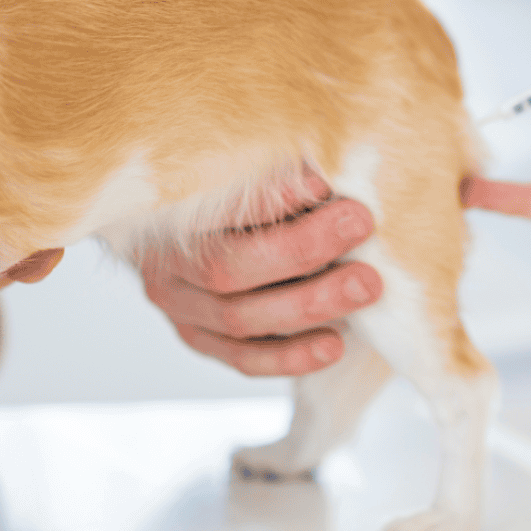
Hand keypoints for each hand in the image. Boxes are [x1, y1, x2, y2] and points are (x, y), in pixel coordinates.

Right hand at [141, 172, 381, 374]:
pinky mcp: (203, 343)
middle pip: (227, 266)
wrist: (188, 240)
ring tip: (366, 284)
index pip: (213, 206)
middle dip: (301, 247)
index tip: (323, 182)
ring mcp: (181, 312)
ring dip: (310, 303)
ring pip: (240, 318)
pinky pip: (245, 359)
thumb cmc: (225, 200)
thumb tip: (326, 171)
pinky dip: (292, 356)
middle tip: (359, 224)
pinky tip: (335, 344)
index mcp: (164, 216)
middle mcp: (164, 268)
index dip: (269, 198)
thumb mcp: (237, 178)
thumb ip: (271, 178)